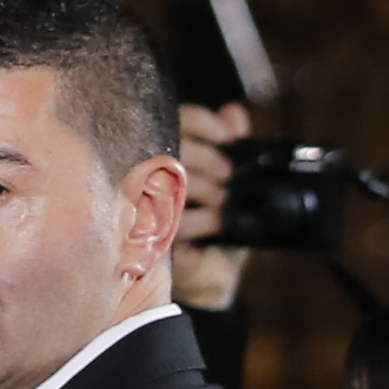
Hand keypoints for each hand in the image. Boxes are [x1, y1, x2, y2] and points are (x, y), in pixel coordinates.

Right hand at [172, 102, 253, 313]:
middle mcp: (158, 176)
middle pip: (175, 147)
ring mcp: (150, 205)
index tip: (228, 136)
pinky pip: (172, 218)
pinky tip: (218, 224)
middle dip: (208, 159)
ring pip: (171, 178)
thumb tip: (233, 113)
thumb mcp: (239, 187)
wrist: (216, 275)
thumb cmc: (223, 228)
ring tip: (225, 202)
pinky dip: (202, 219)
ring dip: (205, 189)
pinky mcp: (152, 238)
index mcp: (177, 156)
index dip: (204, 123)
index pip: (180, 121)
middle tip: (230, 176)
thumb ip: (236, 149)